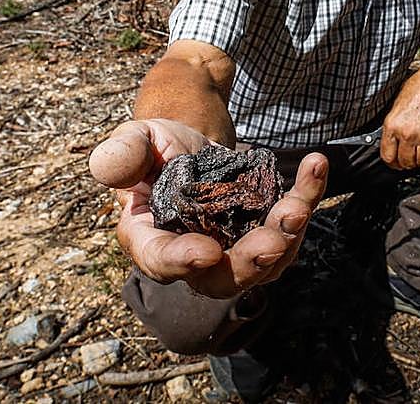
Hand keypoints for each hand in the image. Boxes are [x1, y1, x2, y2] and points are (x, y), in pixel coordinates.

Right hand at [88, 119, 327, 297]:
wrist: (190, 142)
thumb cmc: (155, 147)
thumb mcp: (135, 141)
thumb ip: (122, 155)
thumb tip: (104, 168)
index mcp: (149, 238)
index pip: (160, 260)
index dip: (181, 261)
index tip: (206, 251)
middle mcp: (194, 256)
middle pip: (223, 278)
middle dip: (252, 263)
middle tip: (275, 239)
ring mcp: (234, 248)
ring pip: (267, 258)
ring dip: (288, 232)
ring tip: (301, 201)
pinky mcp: (264, 229)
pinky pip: (290, 225)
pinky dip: (307, 197)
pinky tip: (315, 166)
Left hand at [380, 66, 419, 169]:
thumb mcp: (397, 105)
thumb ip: (394, 126)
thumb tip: (391, 142)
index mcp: (393, 125)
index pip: (388, 156)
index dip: (393, 162)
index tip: (396, 162)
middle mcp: (408, 133)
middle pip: (406, 162)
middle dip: (409, 161)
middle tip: (413, 156)